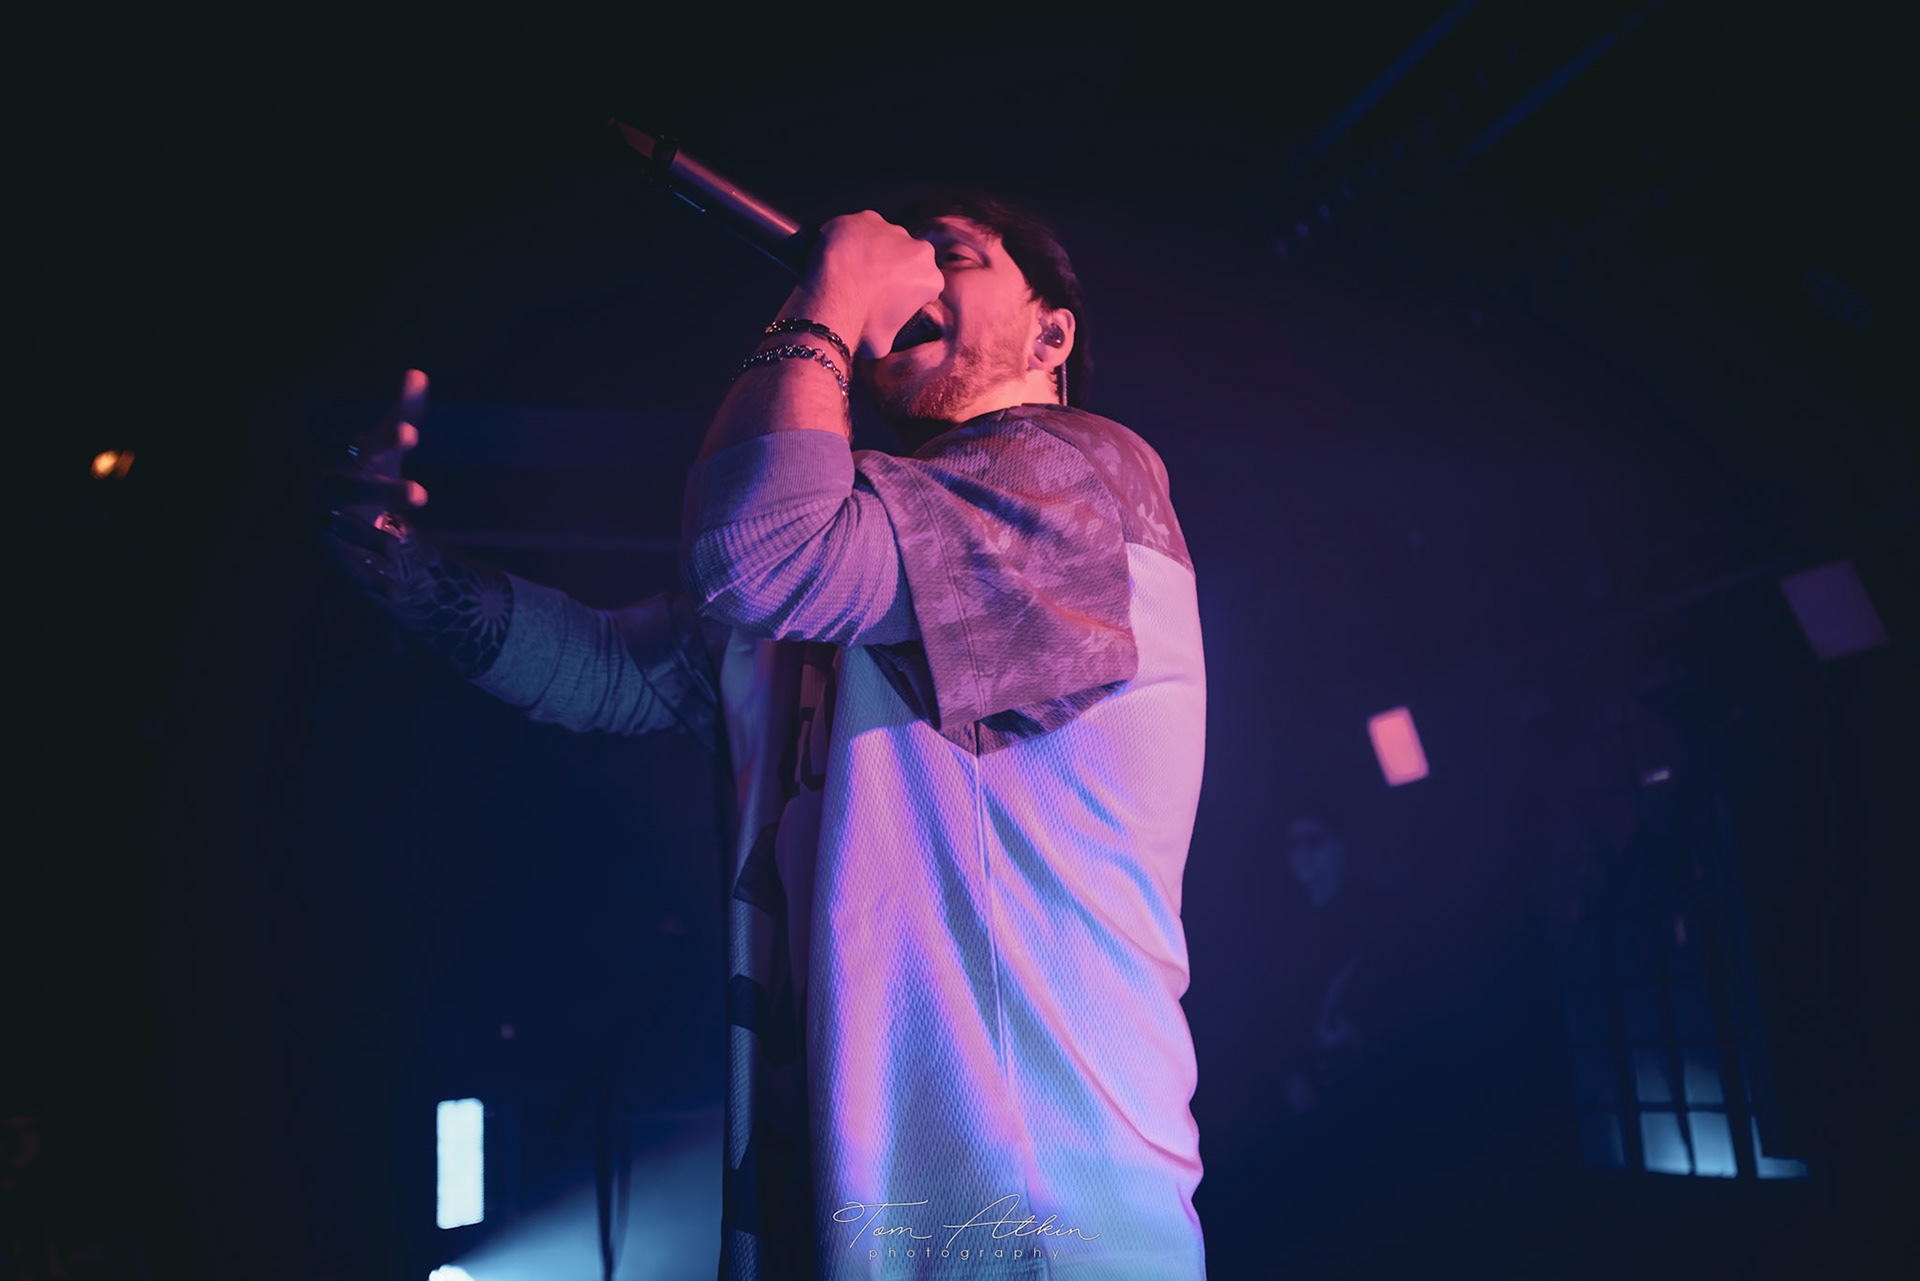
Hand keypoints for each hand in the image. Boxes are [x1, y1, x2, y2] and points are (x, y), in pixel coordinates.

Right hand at [320, 369, 430, 596]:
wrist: (345, 519)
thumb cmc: (371, 475)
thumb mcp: (389, 449)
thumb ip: (403, 414)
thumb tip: (416, 374)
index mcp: (353, 462)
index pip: (368, 447)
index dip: (388, 440)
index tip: (414, 435)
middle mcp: (336, 492)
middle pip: (351, 489)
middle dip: (384, 491)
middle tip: (422, 495)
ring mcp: (332, 525)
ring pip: (343, 530)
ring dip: (370, 536)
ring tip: (398, 543)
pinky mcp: (339, 558)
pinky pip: (352, 571)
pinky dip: (371, 580)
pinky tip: (393, 591)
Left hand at [793, 211, 943, 358]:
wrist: (830, 305)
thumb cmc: (860, 327)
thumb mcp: (886, 343)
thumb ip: (893, 329)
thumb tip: (883, 331)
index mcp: (930, 278)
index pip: (923, 282)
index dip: (905, 290)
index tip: (887, 297)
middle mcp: (918, 248)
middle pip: (906, 255)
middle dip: (891, 265)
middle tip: (867, 282)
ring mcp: (889, 229)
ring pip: (882, 238)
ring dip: (871, 249)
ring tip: (849, 269)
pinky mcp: (862, 218)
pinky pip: (856, 227)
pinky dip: (848, 237)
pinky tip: (837, 255)